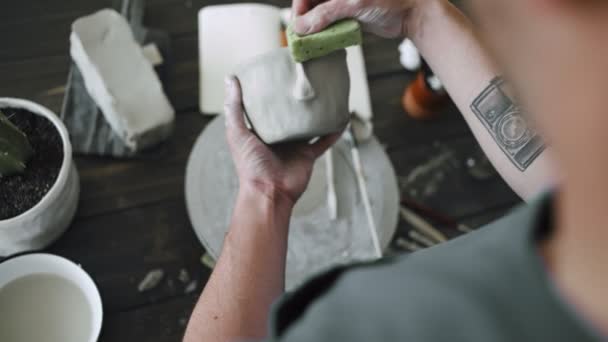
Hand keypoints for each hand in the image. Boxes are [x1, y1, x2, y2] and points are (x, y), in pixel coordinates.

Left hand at [224, 76, 341, 205]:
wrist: (269, 192)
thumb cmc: (249, 165)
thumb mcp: (236, 132)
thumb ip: (234, 107)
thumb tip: (230, 78)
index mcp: (260, 132)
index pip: (265, 109)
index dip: (270, 94)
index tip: (276, 75)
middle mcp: (278, 138)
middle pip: (289, 116)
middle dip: (296, 102)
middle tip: (304, 81)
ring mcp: (294, 147)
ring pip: (308, 126)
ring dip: (316, 114)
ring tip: (325, 95)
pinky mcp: (308, 155)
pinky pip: (323, 142)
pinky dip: (332, 132)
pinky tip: (341, 119)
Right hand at [292, 0, 428, 37]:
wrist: (412, 13)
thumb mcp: (354, 3)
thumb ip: (326, 13)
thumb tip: (302, 26)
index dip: (301, 4)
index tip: (298, 20)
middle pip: (312, 2)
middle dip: (306, 17)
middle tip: (301, 34)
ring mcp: (342, 2)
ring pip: (319, 13)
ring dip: (314, 27)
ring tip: (309, 40)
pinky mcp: (348, 14)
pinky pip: (330, 23)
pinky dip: (325, 32)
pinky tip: (322, 40)